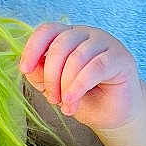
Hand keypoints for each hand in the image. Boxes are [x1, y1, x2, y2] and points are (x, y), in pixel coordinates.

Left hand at [18, 22, 141, 131]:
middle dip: (51, 76)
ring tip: (66, 105)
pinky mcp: (120, 57)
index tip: (24, 69)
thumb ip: (41, 75)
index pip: (47, 30)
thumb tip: (29, 66)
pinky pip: (95, 67)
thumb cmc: (85, 99)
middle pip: (60, 45)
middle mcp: (87, 34)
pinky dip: (79, 87)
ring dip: (66, 86)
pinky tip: (72, 103)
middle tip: (52, 99)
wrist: (112, 115)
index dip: (33, 47)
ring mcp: (106, 43)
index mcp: (69, 36)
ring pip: (76, 57)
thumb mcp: (55, 88)